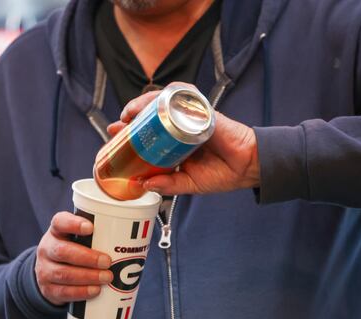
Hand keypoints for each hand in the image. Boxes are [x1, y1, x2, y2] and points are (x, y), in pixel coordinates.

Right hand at [35, 212, 112, 305]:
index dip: (73, 224)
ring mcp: (44, 270)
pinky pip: (63, 292)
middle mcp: (47, 248)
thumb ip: (98, 236)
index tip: (91, 227)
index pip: (59, 222)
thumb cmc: (74, 251)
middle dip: (87, 257)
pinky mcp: (48, 289)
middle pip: (62, 251)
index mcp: (56, 231)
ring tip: (107, 278)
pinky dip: (81, 292)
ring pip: (63, 274)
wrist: (51, 275)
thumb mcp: (79, 239)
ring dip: (87, 276)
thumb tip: (134, 239)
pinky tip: (95, 291)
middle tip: (107, 261)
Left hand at [107, 83, 259, 194]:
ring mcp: (191, 116)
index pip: (148, 132)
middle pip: (151, 113)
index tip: (114, 135)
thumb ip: (168, 185)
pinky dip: (171, 92)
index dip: (130, 132)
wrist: (247, 168)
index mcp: (175, 142)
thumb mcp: (188, 184)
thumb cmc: (221, 173)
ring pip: (163, 101)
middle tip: (118, 123)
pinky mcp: (203, 110)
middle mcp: (180, 126)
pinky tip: (157, 98)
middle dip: (132, 115)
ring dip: (144, 102)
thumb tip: (144, 184)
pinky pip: (186, 94)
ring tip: (132, 111)